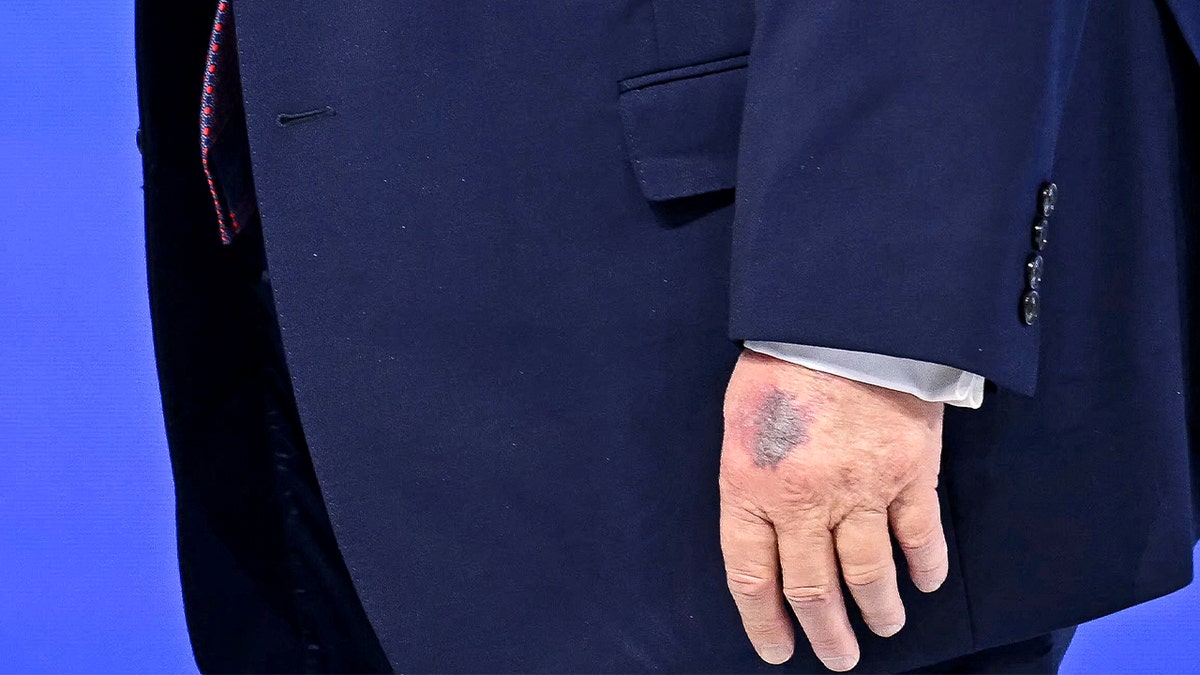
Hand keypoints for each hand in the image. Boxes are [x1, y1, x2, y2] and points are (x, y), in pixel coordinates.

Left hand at [719, 349, 948, 670]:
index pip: (751, 576)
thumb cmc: (781, 363)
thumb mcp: (739, 421)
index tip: (777, 650)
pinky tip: (925, 584)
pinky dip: (925, 568)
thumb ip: (749, 477)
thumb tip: (762, 527)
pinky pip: (920, 537)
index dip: (764, 622)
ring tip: (882, 628)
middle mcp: (803, 501)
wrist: (843, 317)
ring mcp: (860, 490)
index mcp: (750, 486)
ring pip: (868, 575)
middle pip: (813, 588)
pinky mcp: (909, 474)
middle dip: (825, 633)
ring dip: (877, 611)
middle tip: (838, 657)